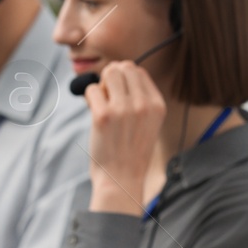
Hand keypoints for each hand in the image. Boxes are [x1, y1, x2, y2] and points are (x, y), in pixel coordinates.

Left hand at [84, 61, 166, 215]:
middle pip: (123, 67)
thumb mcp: (149, 124)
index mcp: (157, 105)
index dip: (124, 78)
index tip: (119, 94)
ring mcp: (123, 109)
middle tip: (108, 98)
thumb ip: (141, 99)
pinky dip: (90, 99)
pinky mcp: (103, 116)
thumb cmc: (131, 152)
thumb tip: (120, 70)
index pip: (139, 71)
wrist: (121, 180)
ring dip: (102, 86)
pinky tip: (94, 113)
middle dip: (112, 78)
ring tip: (102, 104)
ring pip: (109, 73)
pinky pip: (93, 90)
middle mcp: (143, 105)